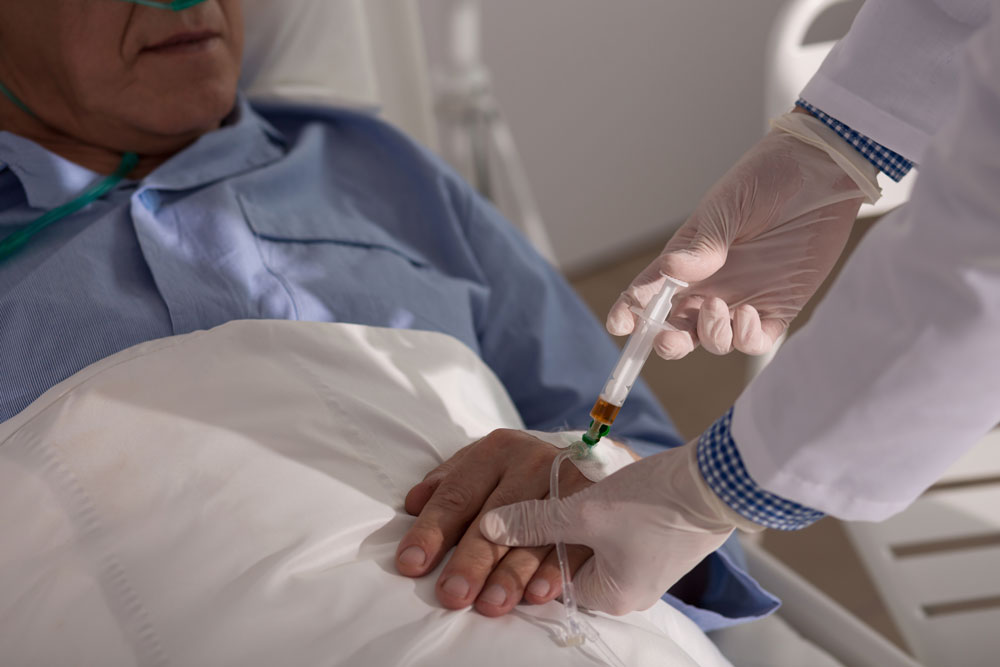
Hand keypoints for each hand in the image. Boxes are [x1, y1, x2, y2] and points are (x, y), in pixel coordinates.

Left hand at [395, 429, 594, 616]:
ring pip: (535, 534)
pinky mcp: (596, 508)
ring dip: (512, 573)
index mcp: (497, 450)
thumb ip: (448, 484)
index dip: (432, 531)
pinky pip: (574, 544)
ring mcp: (568, 483)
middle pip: (495, 518)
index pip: (456, 495)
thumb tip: (412, 505)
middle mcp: (532, 461)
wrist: (594, 462)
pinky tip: (539, 594)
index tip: (412, 563)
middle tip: (452, 594)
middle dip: (471, 560)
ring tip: (491, 603)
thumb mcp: (485, 465)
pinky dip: (556, 572)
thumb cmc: (524, 471)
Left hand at [481, 441, 759, 615]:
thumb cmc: (654, 503)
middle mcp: (630, 590)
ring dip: (570, 527)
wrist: (718, 482)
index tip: (500, 538)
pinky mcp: (655, 542)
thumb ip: (535, 521)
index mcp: (613, 596)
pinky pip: (612, 536)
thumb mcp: (586, 511)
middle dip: (545, 543)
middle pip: (569, 569)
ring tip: (551, 501)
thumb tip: (487, 528)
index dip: (524, 560)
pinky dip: (594, 519)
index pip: (551, 585)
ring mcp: (645, 567)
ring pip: (590, 549)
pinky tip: (582, 496)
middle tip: (519, 517)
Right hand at [607, 110, 879, 358]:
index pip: (648, 293)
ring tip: (717, 308)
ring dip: (708, 335)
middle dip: (666, 341)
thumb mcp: (728, 206)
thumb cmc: (766, 179)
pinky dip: (745, 338)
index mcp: (686, 259)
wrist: (821, 170)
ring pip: (713, 340)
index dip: (629, 313)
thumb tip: (672, 271)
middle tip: (666, 338)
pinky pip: (754, 341)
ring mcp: (742, 298)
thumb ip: (703, 244)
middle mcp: (709, 285)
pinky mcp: (778, 307)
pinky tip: (747, 314)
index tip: (620, 325)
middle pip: (677, 327)